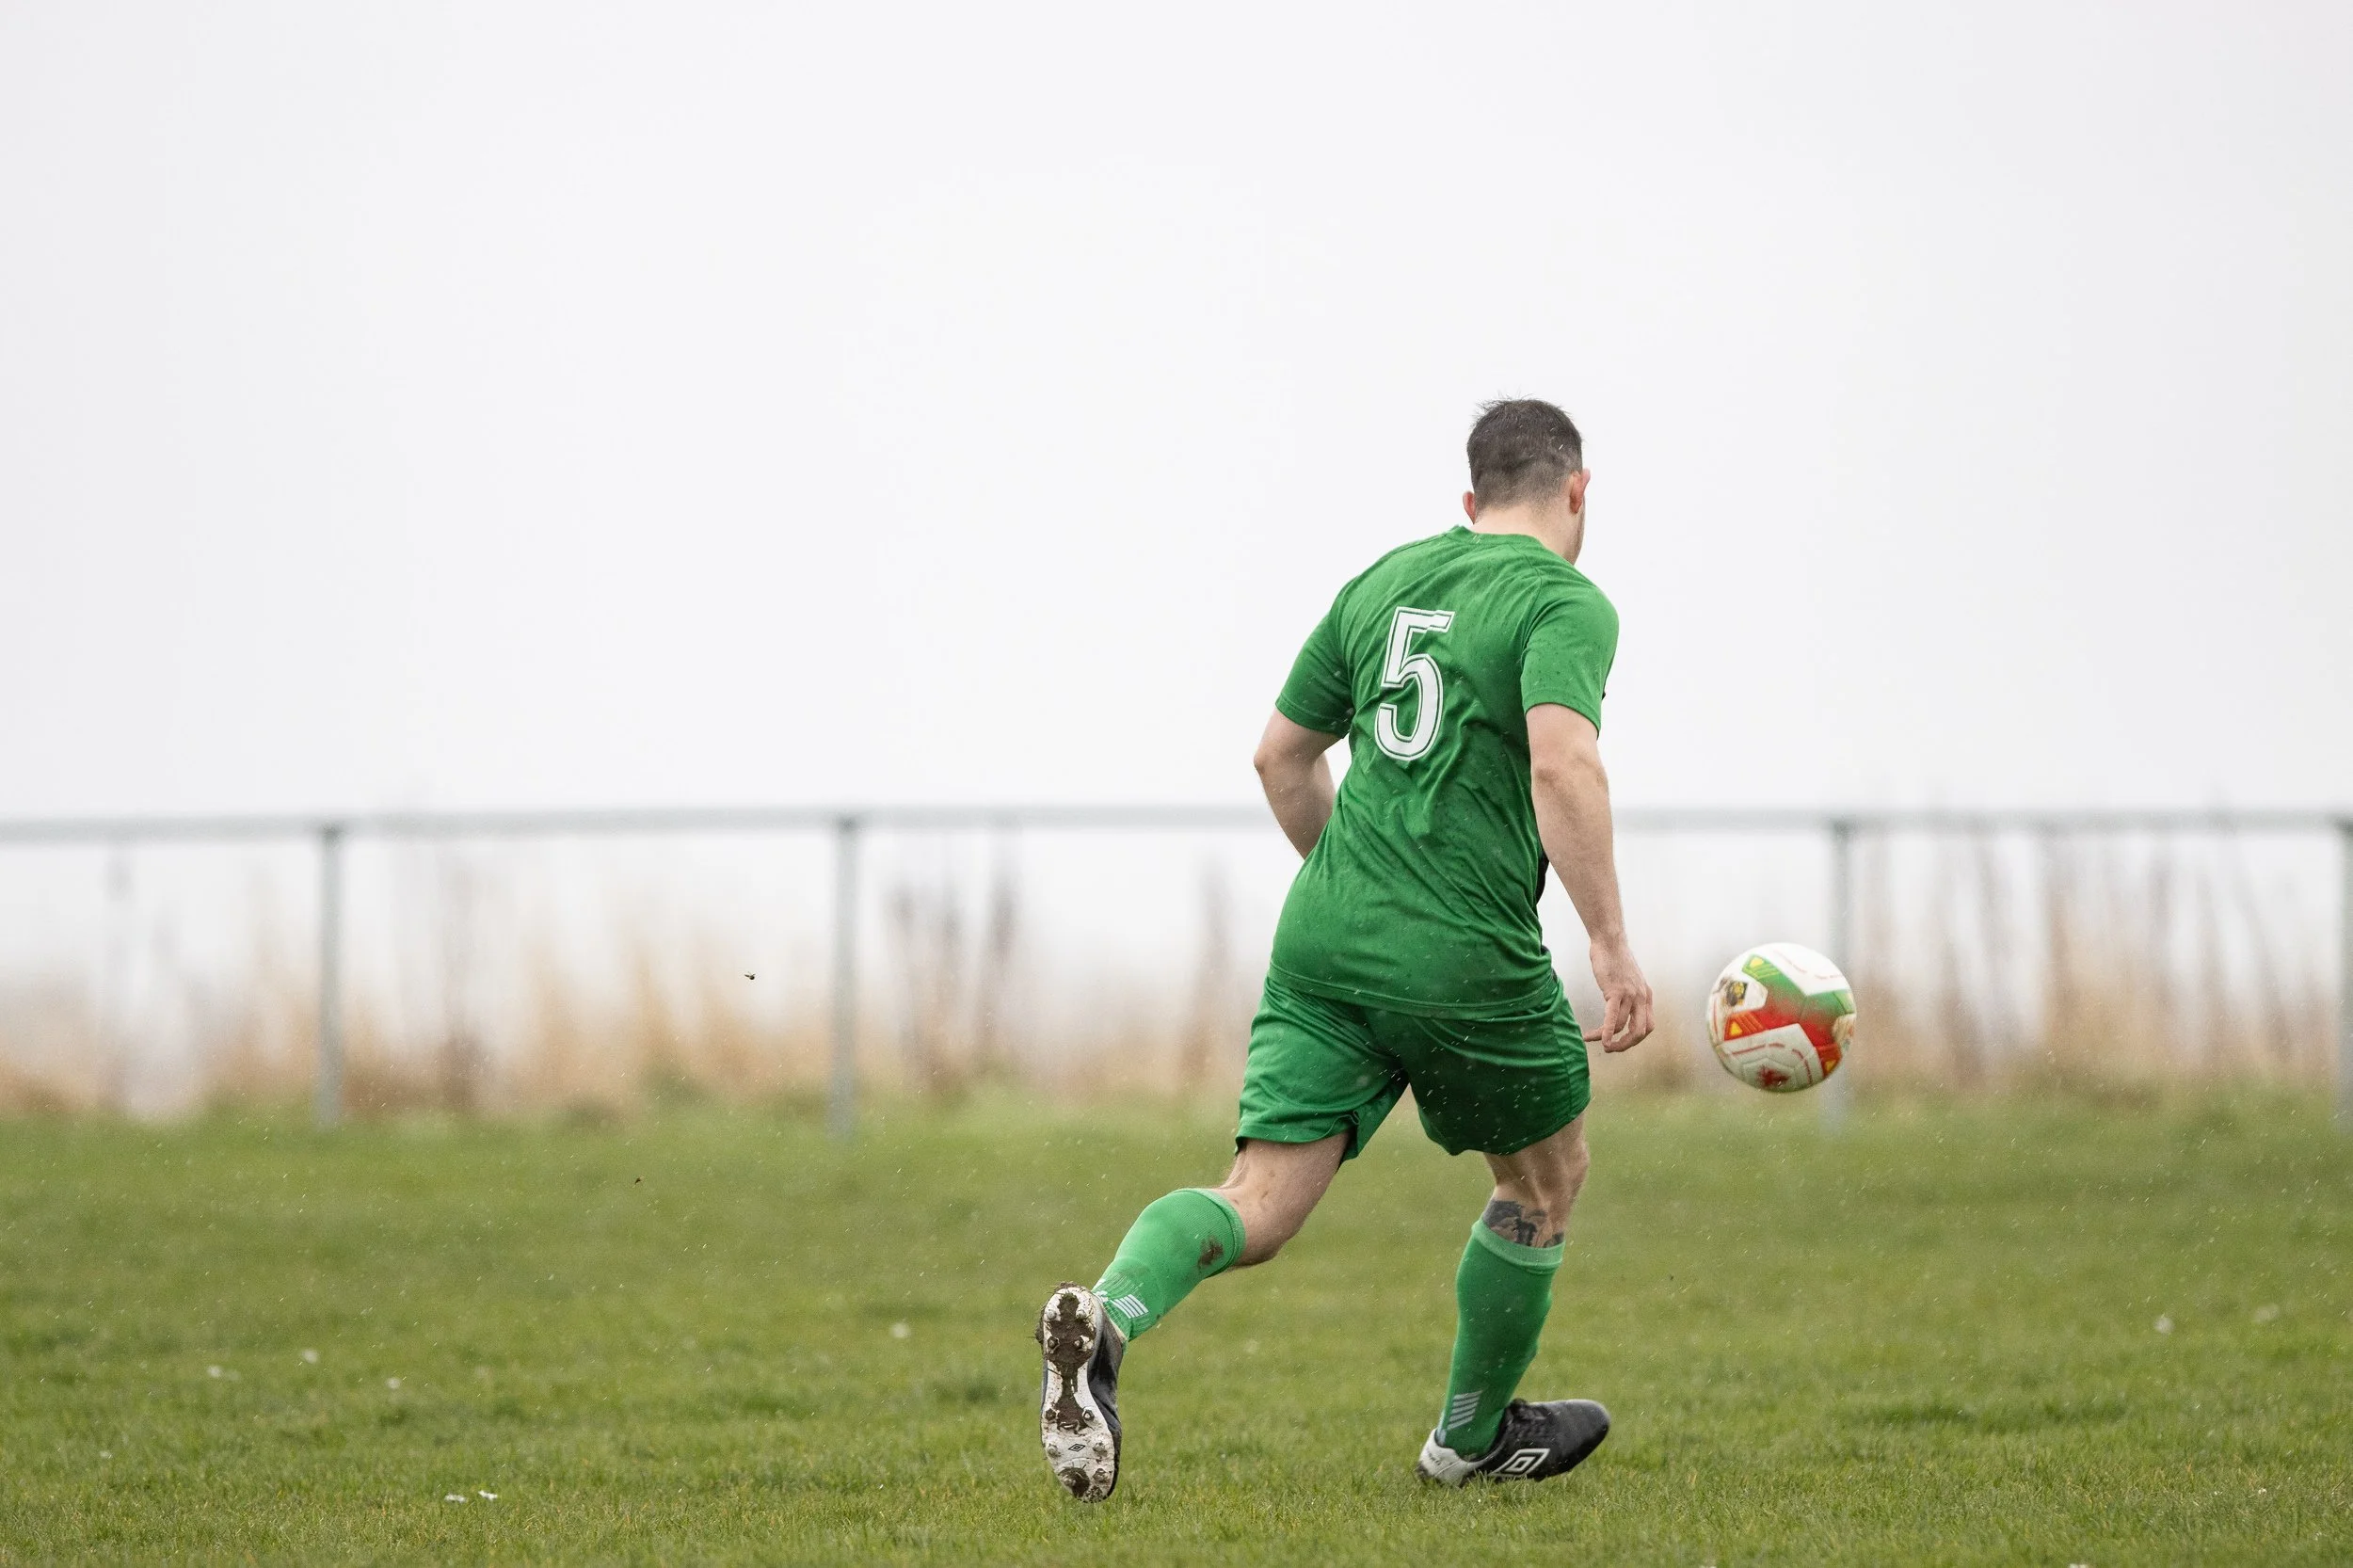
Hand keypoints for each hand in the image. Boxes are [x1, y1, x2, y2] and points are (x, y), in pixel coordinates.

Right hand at [1581, 937, 1653, 1052]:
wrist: (1609, 942)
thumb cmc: (1615, 959)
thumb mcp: (1629, 979)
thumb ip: (1629, 994)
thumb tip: (1621, 1008)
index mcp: (1646, 996)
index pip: (1648, 1026)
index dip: (1635, 1038)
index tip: (1621, 1041)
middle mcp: (1641, 997)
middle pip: (1640, 1032)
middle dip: (1625, 1045)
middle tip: (1610, 1049)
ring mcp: (1630, 995)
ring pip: (1621, 1026)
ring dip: (1606, 1038)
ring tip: (1590, 1038)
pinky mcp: (1615, 992)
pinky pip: (1612, 1017)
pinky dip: (1606, 1032)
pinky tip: (1599, 1039)